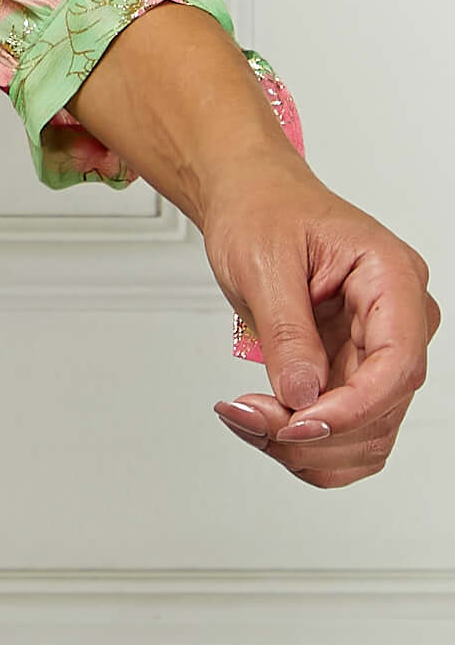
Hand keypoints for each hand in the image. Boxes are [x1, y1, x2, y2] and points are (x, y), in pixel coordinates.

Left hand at [199, 167, 438, 486]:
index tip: (301, 423)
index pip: (397, 362)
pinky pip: (347, 432)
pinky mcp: (353, 371)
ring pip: (367, 433)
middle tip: (247, 416)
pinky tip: (263, 424)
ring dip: (307, 445)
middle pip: (383, 407)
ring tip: (246, 418)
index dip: (354, 407)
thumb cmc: (262, 210)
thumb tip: (303, 394)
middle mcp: (397, 318)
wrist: (250, 199)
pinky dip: (306, 444)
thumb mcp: (263, 262)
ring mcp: (377, 349)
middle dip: (315, 429)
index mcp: (390, 276)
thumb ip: (287, 331)